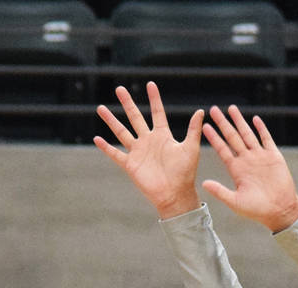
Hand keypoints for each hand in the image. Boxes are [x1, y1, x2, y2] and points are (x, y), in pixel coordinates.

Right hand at [93, 81, 202, 218]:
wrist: (175, 194)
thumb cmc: (185, 173)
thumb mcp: (190, 148)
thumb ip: (193, 130)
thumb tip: (201, 111)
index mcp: (163, 136)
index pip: (157, 112)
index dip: (154, 99)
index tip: (150, 84)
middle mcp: (148, 141)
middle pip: (135, 118)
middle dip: (128, 103)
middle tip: (120, 89)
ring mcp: (138, 152)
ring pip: (121, 132)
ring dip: (111, 120)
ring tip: (101, 108)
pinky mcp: (130, 165)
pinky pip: (116, 154)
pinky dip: (106, 147)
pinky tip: (97, 139)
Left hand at [200, 105, 297, 232]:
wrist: (279, 211)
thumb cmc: (257, 210)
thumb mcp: (235, 202)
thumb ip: (220, 192)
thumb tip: (203, 184)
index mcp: (236, 170)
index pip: (222, 149)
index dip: (214, 138)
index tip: (204, 126)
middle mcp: (246, 160)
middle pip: (232, 137)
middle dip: (223, 123)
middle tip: (214, 109)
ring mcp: (260, 157)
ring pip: (248, 134)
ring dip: (240, 121)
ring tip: (231, 108)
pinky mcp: (274, 157)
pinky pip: (266, 139)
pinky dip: (261, 129)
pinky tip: (255, 119)